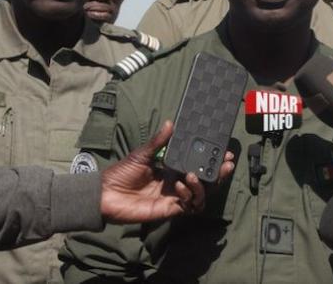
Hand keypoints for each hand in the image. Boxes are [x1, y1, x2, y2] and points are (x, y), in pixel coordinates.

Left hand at [100, 121, 234, 223]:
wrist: (105, 194)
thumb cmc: (121, 173)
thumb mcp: (142, 154)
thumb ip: (158, 141)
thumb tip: (170, 123)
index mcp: (172, 169)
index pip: (198, 165)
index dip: (212, 160)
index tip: (224, 152)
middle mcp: (177, 183)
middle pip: (205, 181)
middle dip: (218, 173)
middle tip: (226, 163)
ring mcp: (174, 197)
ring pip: (200, 194)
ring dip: (202, 185)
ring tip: (194, 175)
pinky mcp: (169, 209)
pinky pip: (187, 205)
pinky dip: (188, 195)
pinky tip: (180, 185)